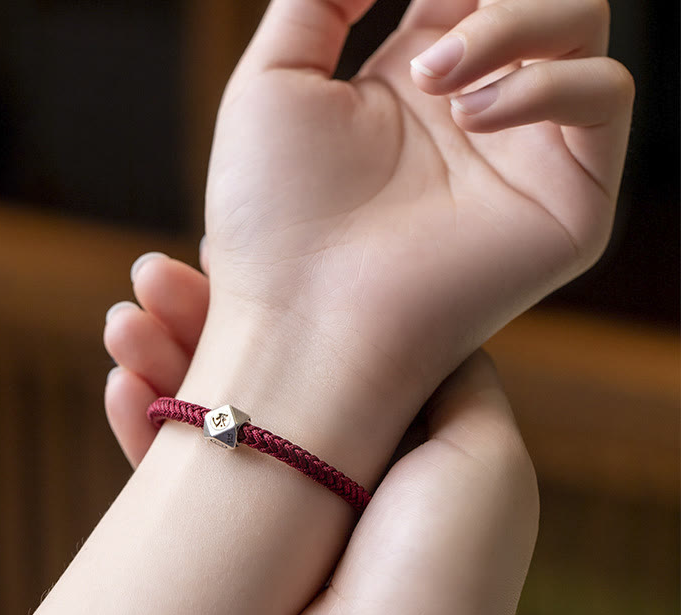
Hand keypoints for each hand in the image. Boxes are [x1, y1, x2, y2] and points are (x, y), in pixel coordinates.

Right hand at [105, 253, 537, 614]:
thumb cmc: (439, 572)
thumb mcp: (480, 451)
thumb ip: (456, 380)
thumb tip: (433, 321)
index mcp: (400, 434)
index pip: (334, 340)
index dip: (288, 297)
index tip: (230, 259)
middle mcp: (339, 460)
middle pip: (265, 366)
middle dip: (204, 319)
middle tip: (148, 274)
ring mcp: (280, 501)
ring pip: (212, 410)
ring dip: (162, 362)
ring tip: (120, 320)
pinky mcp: (229, 541)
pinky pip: (175, 470)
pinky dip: (143, 426)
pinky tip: (117, 385)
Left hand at [202, 0, 632, 436]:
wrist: (300, 318)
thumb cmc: (273, 219)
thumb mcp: (275, 83)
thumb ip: (319, 0)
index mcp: (414, 82)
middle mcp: (477, 113)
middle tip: (431, 43)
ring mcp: (525, 155)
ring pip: (583, 24)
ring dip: (512, 22)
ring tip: (432, 78)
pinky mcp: (568, 202)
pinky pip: (605, 95)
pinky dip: (549, 82)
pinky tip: (473, 116)